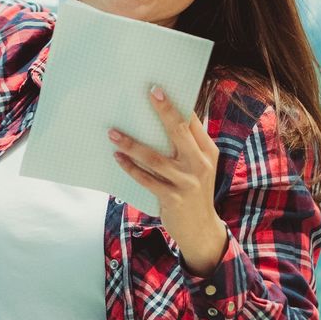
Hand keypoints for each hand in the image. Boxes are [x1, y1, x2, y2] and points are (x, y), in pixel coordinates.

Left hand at [109, 86, 227, 276]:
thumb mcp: (201, 165)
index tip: (157, 90)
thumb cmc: (195, 190)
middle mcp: (199, 164)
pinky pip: (146, 179)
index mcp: (207, 151)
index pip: (192, 122)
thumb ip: (189, 145)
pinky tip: (118, 157)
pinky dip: (130, 168)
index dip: (176, 104)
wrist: (201, 229)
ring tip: (113, 132)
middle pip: (178, 131)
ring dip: (131, 144)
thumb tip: (168, 117)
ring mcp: (186, 182)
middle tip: (148, 94)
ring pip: (154, 158)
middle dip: (163, 110)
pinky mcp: (172, 198)